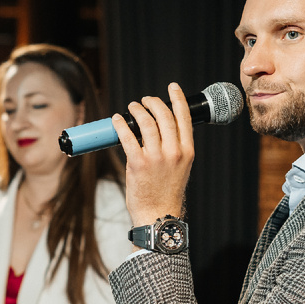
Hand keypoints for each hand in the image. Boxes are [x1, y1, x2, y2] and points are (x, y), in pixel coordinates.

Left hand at [112, 83, 194, 226]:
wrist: (159, 216)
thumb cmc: (167, 193)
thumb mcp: (180, 168)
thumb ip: (174, 149)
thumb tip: (158, 130)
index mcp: (187, 151)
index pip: (184, 118)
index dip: (177, 99)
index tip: (172, 87)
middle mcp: (173, 152)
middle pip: (164, 116)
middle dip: (153, 103)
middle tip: (144, 100)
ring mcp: (155, 157)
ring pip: (146, 123)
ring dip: (137, 110)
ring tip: (132, 107)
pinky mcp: (138, 164)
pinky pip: (127, 137)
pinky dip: (121, 124)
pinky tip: (117, 120)